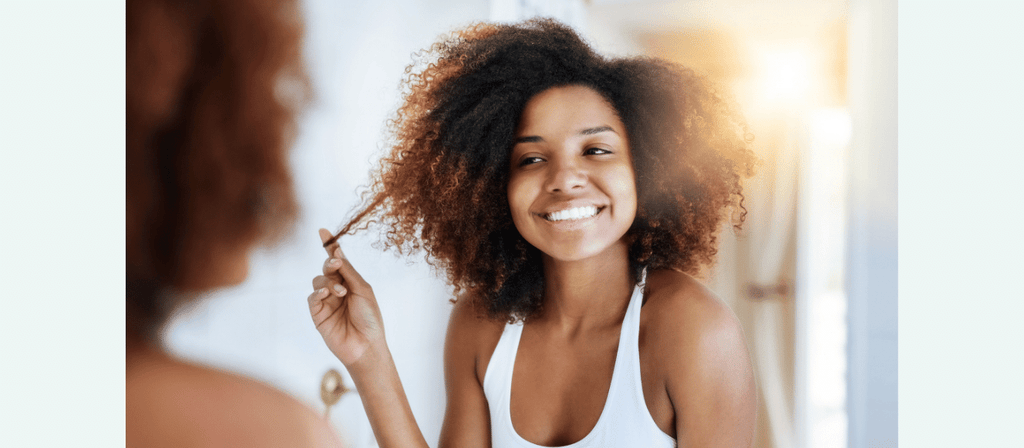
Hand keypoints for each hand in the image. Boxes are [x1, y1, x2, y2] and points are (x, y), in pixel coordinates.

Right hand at [308, 228, 386, 369]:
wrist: (366, 345)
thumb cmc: (370, 318)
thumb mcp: (362, 289)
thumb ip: (348, 271)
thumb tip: (337, 250)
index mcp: (351, 282)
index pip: (337, 261)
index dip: (329, 246)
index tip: (322, 231)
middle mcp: (337, 290)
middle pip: (326, 268)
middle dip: (330, 263)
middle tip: (336, 263)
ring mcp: (326, 302)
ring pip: (318, 281)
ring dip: (328, 283)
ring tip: (341, 293)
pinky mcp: (318, 314)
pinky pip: (312, 298)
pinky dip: (318, 294)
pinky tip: (326, 296)